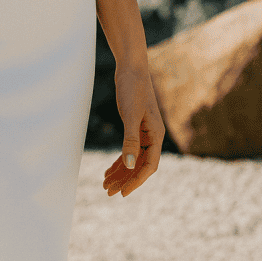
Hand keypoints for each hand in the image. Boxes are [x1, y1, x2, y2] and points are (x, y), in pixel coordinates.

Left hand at [102, 64, 164, 197]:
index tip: (122, 192)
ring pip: (133, 159)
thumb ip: (130, 140)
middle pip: (140, 165)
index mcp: (156, 136)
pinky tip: (109, 169)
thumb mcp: (130, 115)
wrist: (131, 68)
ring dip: (120, 172)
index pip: (149, 166)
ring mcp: (144, 132)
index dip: (136, 180)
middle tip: (109, 191)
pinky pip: (129, 149)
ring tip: (105, 184)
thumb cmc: (133, 89)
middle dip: (125, 179)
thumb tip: (128, 165)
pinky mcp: (135, 126)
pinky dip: (119, 160)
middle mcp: (152, 137)